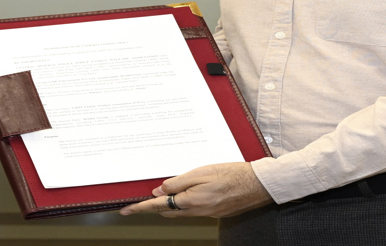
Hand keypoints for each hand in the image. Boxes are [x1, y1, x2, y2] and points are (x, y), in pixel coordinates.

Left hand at [118, 162, 272, 217]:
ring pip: (180, 212)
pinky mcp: (216, 212)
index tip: (126, 210)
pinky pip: (193, 210)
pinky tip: (186, 195)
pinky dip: (184, 204)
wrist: (259, 185)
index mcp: (192, 200)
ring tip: (160, 196)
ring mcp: (208, 213)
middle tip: (139, 201)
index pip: (159, 205)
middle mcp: (198, 211)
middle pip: (168, 211)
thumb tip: (159, 190)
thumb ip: (179, 182)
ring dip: (168, 205)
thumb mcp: (202, 171)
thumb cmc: (233, 174)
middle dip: (153, 206)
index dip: (141, 207)